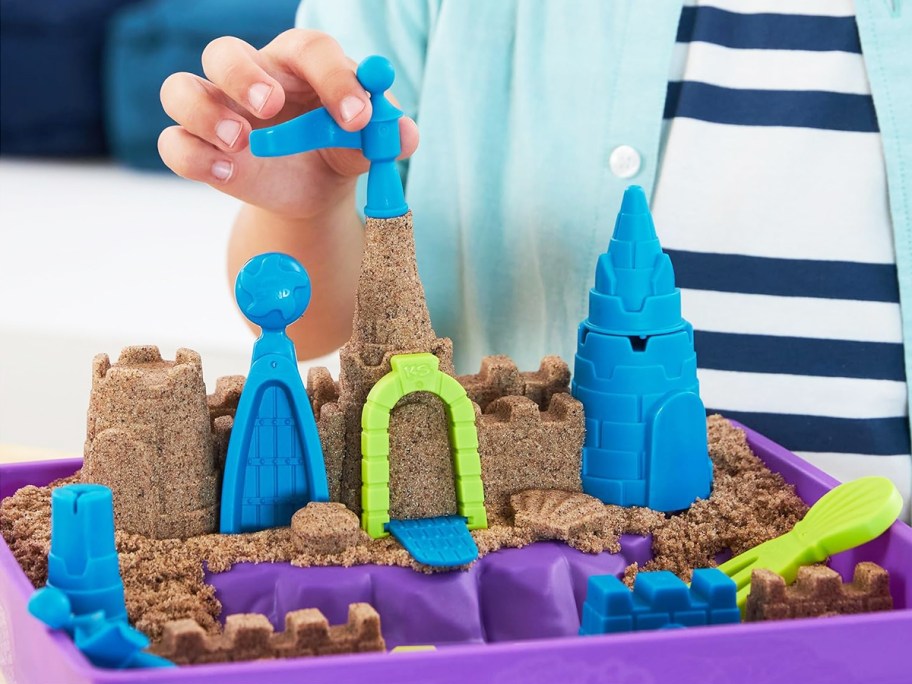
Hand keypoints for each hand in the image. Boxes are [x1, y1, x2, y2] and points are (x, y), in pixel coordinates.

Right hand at [158, 30, 418, 219]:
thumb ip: (389, 135)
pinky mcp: (200, 148)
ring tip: (239, 140)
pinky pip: (174, 144)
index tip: (357, 116)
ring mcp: (217, 110)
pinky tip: (227, 174)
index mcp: (299, 62)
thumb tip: (406, 134)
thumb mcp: (370, 143)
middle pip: (224, 53)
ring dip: (205, 112)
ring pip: (180, 89)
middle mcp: (250, 76)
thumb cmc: (341, 146)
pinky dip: (194, 157)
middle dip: (244, 76)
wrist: (315, 187)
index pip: (309, 50)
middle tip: (271, 106)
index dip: (333, 78)